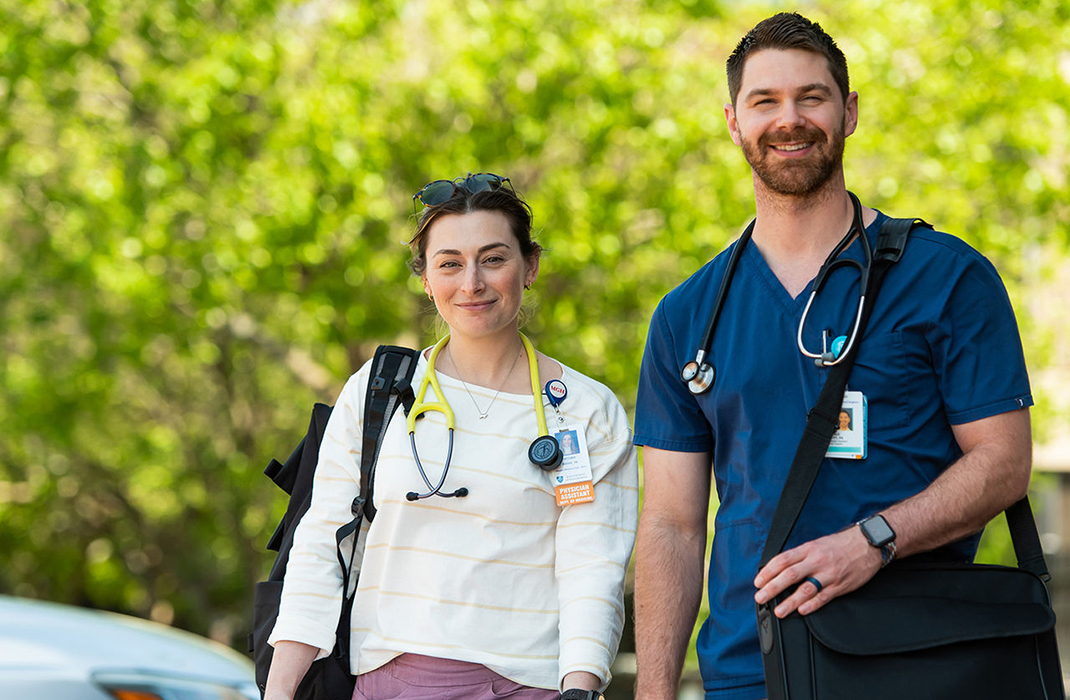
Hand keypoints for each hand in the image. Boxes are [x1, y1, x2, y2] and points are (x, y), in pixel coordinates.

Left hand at [753, 525, 880, 617]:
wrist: (868, 543)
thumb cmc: (840, 544)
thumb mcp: (817, 544)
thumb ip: (800, 556)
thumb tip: (780, 569)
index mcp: (808, 549)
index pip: (782, 560)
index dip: (768, 572)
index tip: (758, 582)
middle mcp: (817, 561)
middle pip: (790, 575)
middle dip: (772, 587)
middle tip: (760, 597)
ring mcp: (829, 574)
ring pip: (805, 589)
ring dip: (790, 601)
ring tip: (779, 610)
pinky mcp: (840, 586)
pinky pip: (823, 597)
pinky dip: (812, 605)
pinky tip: (802, 611)